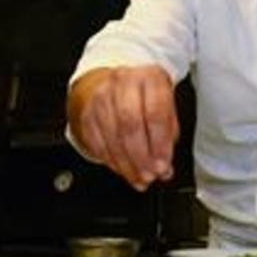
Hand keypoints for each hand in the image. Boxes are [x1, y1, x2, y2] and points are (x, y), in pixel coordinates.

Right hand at [67, 66, 178, 190]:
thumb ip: (168, 138)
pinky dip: (111, 160)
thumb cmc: (148, 99)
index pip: (155, 112)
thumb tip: (164, 168)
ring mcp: (102, 97)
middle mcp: (123, 83)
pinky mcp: (88, 113)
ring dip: (126, 163)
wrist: (122, 84)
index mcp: (150, 78)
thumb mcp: (167, 109)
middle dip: (141, 156)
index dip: (159, 144)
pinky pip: (96, 141)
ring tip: (138, 178)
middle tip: (150, 175)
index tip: (163, 164)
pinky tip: (122, 169)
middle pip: (130, 124)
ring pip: (111, 135)